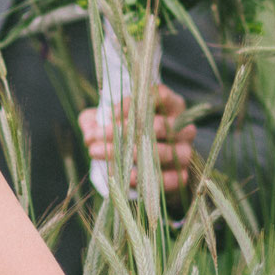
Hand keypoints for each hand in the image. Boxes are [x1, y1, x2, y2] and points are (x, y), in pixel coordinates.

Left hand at [79, 83, 196, 203]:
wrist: (144, 165)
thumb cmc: (126, 133)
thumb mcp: (109, 121)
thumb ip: (95, 120)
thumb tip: (89, 133)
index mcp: (171, 105)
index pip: (157, 96)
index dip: (131, 103)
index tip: (107, 114)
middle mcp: (183, 127)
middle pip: (157, 126)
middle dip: (121, 132)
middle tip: (93, 138)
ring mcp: (185, 151)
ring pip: (160, 152)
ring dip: (126, 154)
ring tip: (97, 153)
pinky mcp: (181, 176)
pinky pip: (165, 178)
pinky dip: (140, 177)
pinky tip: (120, 175)